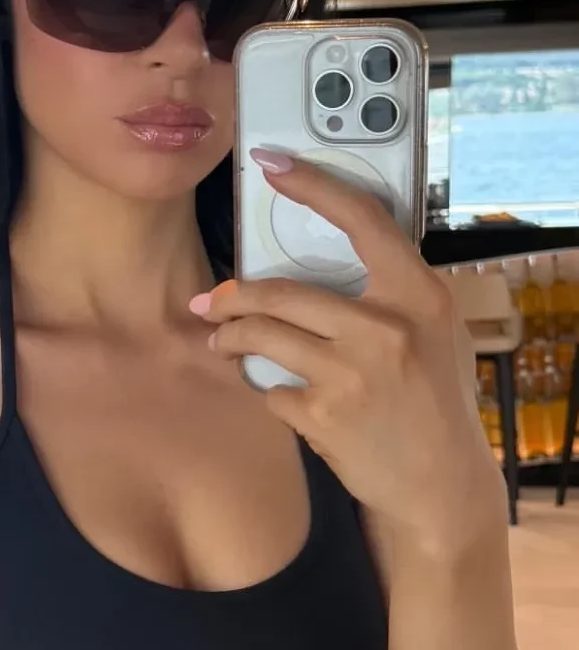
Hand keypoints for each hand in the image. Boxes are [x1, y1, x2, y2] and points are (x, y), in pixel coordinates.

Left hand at [197, 150, 505, 550]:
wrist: (440, 484)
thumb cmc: (436, 406)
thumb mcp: (438, 335)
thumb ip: (395, 296)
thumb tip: (337, 263)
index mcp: (419, 294)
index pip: (362, 220)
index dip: (313, 185)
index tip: (272, 165)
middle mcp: (386, 326)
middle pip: (282, 291)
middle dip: (232, 296)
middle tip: (210, 303)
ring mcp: (352, 371)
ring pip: (262, 336)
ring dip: (231, 339)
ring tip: (222, 343)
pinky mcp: (324, 414)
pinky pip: (272, 390)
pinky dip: (268, 392)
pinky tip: (280, 399)